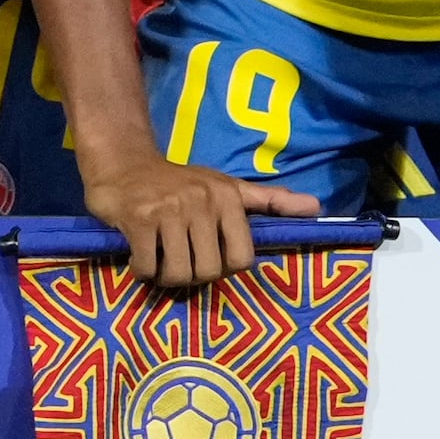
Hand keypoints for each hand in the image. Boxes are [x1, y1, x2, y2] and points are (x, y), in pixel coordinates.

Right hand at [85, 147, 316, 289]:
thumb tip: (317, 208)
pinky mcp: (138, 219)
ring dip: (167, 277)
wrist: (122, 161)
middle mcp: (202, 202)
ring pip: (179, 272)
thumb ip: (271, 201)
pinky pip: (147, 266)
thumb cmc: (179, 181)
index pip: (242, 258)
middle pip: (210, 271)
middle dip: (193, 275)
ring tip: (159, 263)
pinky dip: (142, 271)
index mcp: (228, 197)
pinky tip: (138, 258)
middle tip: (179, 262)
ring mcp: (169, 210)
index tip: (208, 257)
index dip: (224, 267)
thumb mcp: (228, 186)